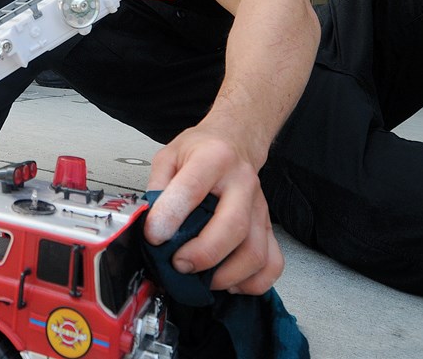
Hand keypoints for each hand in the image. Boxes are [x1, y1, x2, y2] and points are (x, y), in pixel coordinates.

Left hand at [144, 125, 283, 294]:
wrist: (234, 141)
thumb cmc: (202, 149)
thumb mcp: (169, 155)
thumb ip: (157, 186)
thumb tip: (150, 222)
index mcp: (213, 158)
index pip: (192, 189)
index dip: (170, 216)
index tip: (154, 235)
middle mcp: (242, 183)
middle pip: (232, 227)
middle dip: (202, 255)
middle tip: (178, 263)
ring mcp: (259, 207)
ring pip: (255, 252)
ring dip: (225, 275)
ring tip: (201, 277)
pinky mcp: (267, 226)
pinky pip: (272, 263)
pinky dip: (252, 282)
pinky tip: (230, 281)